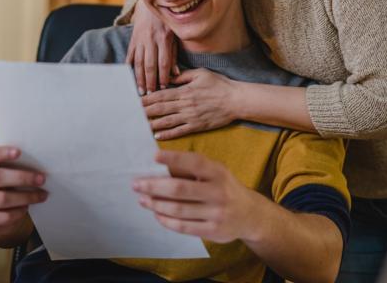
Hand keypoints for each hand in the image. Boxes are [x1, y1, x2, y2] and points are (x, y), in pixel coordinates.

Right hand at [0, 146, 46, 245]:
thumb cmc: (8, 190)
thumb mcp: (11, 177)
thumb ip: (19, 169)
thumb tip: (41, 167)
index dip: (2, 153)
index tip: (19, 152)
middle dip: (22, 178)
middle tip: (42, 179)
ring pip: (2, 198)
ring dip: (26, 197)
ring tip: (42, 196)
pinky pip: (4, 216)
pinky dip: (19, 212)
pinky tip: (26, 209)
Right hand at [126, 0, 178, 93]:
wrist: (150, 7)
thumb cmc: (166, 24)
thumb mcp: (175, 36)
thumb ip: (174, 54)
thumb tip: (176, 73)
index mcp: (164, 39)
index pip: (163, 62)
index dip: (163, 76)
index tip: (163, 88)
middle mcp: (151, 40)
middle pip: (150, 65)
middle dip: (150, 81)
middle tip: (150, 94)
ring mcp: (140, 40)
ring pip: (139, 62)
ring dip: (139, 78)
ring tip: (140, 90)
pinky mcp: (132, 40)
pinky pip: (130, 55)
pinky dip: (129, 67)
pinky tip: (128, 78)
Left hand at [133, 150, 259, 243]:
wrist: (250, 215)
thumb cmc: (224, 188)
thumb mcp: (216, 173)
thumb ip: (193, 170)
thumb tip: (160, 165)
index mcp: (218, 172)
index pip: (194, 162)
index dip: (173, 158)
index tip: (153, 156)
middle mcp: (219, 192)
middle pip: (180, 189)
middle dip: (154, 186)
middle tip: (136, 184)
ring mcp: (216, 213)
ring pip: (178, 210)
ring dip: (156, 204)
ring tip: (143, 199)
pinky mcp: (213, 231)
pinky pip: (183, 227)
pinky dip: (166, 220)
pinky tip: (157, 214)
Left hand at [142, 68, 239, 139]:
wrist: (236, 100)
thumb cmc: (220, 84)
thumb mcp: (201, 74)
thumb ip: (183, 76)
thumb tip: (169, 77)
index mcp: (185, 91)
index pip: (161, 95)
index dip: (147, 99)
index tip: (134, 101)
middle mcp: (185, 104)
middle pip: (160, 108)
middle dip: (144, 112)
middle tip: (130, 115)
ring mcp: (191, 116)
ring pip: (167, 121)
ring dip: (152, 123)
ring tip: (138, 126)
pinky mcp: (197, 125)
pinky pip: (179, 131)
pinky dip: (168, 134)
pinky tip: (157, 135)